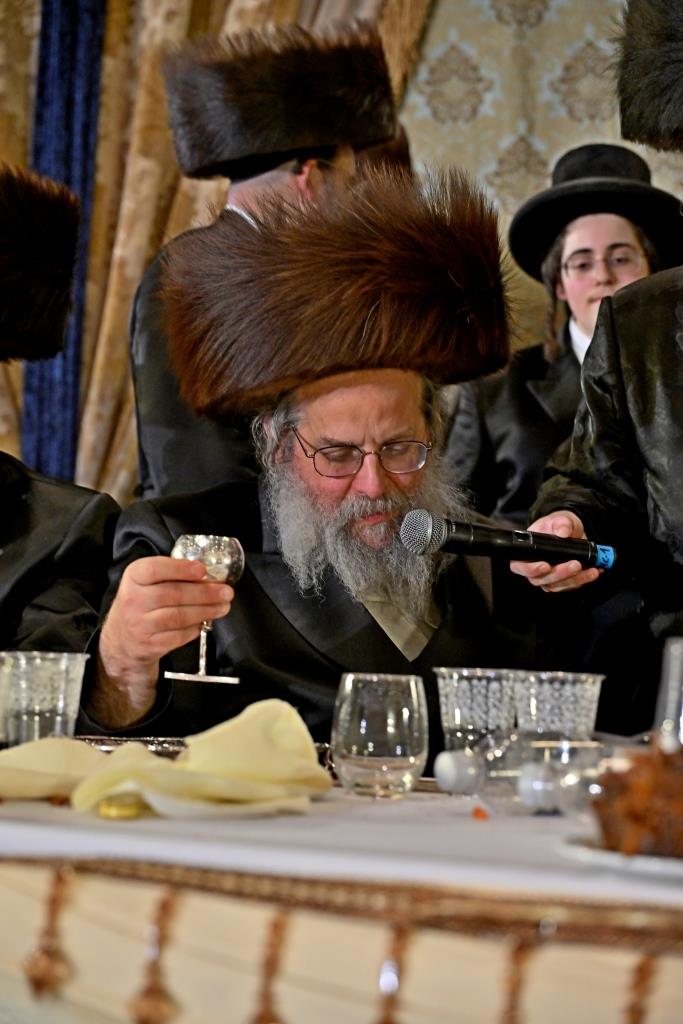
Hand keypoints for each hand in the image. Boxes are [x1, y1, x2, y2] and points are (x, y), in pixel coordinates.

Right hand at [91, 557, 233, 726]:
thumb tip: (208, 575)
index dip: (180, 569)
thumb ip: (172, 575)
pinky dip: (196, 628)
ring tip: (223, 607)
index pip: (155, 569)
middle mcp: (134, 600)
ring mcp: (140, 624)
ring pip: (179, 617)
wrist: (121, 638)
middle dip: (205, 593)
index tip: (202, 570)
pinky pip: (179, 635)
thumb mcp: (147, 582)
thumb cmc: (142, 604)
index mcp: (134, 577)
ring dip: (206, 611)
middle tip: (226, 592)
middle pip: (174, 595)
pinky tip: (204, 622)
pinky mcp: (150, 644)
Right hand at [509, 511, 600, 592]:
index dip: (530, 569)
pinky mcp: (561, 582)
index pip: (520, 566)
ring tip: (591, 570)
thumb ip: (561, 523)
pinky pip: (571, 585)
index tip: (545, 566)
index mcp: (524, 553)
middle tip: (575, 564)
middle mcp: (534, 569)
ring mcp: (547, 577)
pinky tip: (594, 571)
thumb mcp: (558, 519)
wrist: (569, 531)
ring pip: (558, 585)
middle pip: (541, 579)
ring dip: (575, 579)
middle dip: (560, 574)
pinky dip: (584, 579)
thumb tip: (563, 532)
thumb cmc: (556, 525)